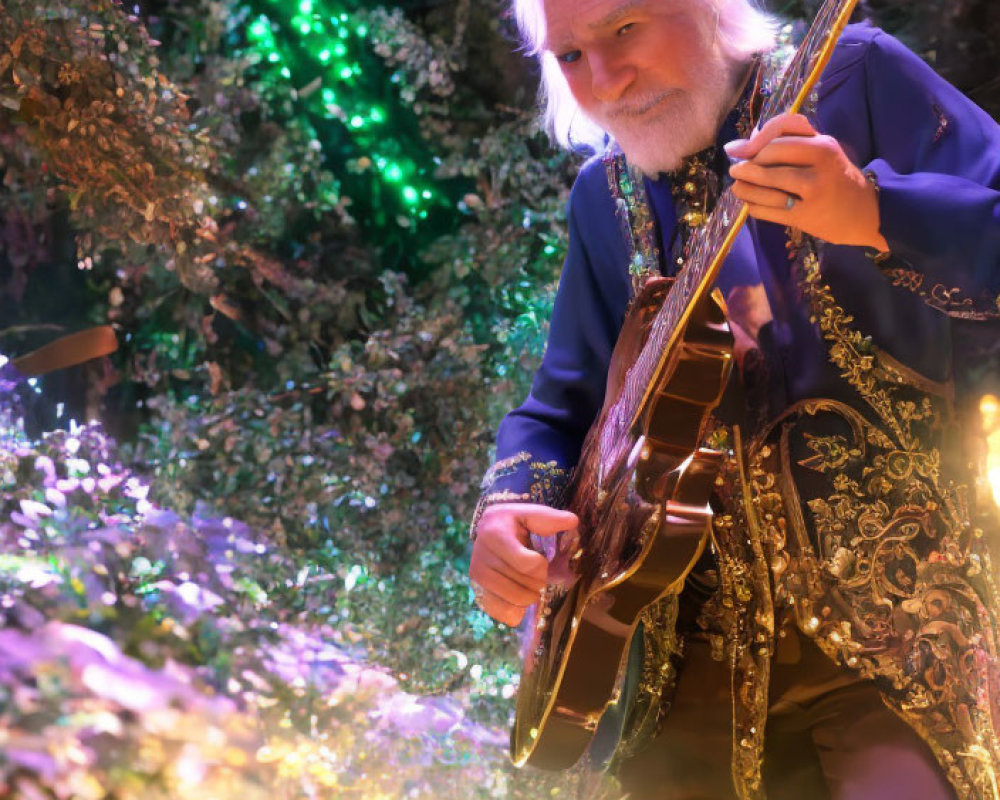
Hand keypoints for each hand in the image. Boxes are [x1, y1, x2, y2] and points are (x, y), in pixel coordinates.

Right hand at [469, 502, 578, 626]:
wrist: (487, 529)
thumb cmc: (513, 523)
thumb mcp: (529, 514)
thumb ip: (549, 518)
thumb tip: (573, 521)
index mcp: (495, 534)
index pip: (527, 565)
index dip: (541, 566)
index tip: (540, 558)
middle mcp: (481, 558)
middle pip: (524, 587)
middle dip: (538, 582)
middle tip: (534, 571)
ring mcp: (478, 577)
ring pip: (516, 602)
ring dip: (529, 596)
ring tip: (527, 582)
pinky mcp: (477, 592)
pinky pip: (502, 612)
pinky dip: (516, 610)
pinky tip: (517, 596)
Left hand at [726, 113, 888, 251]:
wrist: (865, 213)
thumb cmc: (836, 176)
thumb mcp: (822, 149)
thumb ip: (789, 139)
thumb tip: (744, 142)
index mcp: (823, 146)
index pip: (777, 139)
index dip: (751, 144)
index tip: (736, 150)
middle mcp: (818, 169)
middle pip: (767, 162)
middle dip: (745, 166)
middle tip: (736, 170)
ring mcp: (811, 195)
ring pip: (764, 188)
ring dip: (743, 188)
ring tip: (737, 186)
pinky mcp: (804, 218)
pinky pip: (767, 211)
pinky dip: (753, 206)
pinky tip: (751, 202)